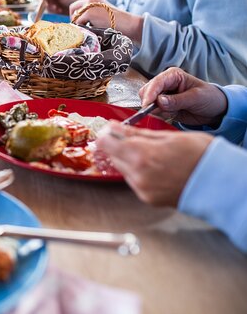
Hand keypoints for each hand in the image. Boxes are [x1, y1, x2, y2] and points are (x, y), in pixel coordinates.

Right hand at [40, 0, 80, 14]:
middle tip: (49, 5)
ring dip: (51, 8)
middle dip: (46, 3)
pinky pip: (50, 11)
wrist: (80, 8)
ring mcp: (53, 4)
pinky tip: (59, 11)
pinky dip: (54, 12)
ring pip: (46, 6)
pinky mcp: (55, 11)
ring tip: (58, 9)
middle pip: (43, 0)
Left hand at [69, 0, 143, 41]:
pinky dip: (84, 29)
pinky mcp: (89, 13)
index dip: (76, 15)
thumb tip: (76, 22)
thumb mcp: (102, 13)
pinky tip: (93, 31)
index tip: (80, 24)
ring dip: (79, 25)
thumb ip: (91, 14)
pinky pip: (79, 23)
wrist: (128, 24)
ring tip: (89, 30)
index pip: (77, 5)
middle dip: (74, 19)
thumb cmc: (117, 23)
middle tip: (80, 28)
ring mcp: (90, 5)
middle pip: (73, 9)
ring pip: (75, 17)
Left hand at [97, 122, 212, 205]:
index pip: (106, 143)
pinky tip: (154, 167)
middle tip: (130, 139)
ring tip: (150, 154)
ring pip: (122, 169)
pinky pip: (134, 182)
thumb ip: (137, 133)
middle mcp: (138, 174)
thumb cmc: (201, 155)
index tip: (111, 130)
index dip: (107, 134)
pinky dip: (138, 173)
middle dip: (118, 146)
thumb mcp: (169, 136)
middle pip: (112, 156)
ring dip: (128, 160)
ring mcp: (142, 189)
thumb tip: (115, 127)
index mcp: (142, 154)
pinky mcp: (148, 199)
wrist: (220, 182)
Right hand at [139, 67, 227, 126]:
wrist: (216, 110)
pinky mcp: (163, 107)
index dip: (150, 93)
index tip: (147, 105)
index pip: (156, 83)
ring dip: (157, 110)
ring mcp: (163, 96)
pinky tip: (174, 114)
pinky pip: (155, 112)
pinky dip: (161, 115)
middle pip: (146, 92)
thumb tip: (159, 101)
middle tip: (159, 111)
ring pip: (148, 103)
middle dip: (150, 103)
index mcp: (173, 76)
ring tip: (174, 112)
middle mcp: (165, 85)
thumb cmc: (210, 98)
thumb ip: (177, 100)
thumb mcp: (196, 98)